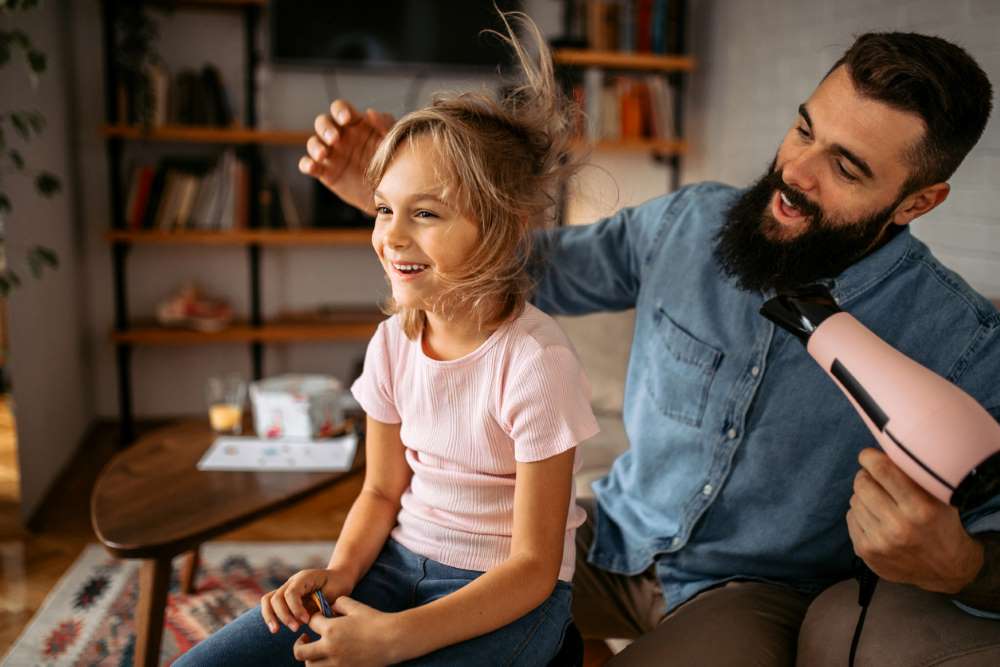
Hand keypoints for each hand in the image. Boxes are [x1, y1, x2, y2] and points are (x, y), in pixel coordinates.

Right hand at [260, 568, 353, 633]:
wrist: (338, 578)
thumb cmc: (337, 585)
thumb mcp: (332, 593)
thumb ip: (318, 604)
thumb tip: (305, 619)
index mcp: (304, 577)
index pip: (291, 593)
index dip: (295, 609)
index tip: (306, 620)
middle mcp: (292, 581)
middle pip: (276, 597)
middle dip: (284, 615)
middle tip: (296, 629)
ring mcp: (286, 587)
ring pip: (268, 600)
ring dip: (271, 616)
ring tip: (276, 631)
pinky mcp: (284, 596)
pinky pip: (270, 604)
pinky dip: (270, 615)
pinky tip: (275, 627)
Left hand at [292, 597, 398, 666]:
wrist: (393, 639)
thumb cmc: (376, 620)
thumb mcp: (356, 606)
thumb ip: (339, 603)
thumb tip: (330, 605)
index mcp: (331, 629)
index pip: (310, 623)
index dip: (313, 619)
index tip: (319, 619)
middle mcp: (330, 648)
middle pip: (300, 651)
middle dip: (299, 644)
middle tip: (306, 640)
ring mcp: (336, 663)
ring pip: (310, 666)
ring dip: (310, 658)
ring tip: (316, 652)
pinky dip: (323, 666)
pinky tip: (329, 659)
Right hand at [299, 99, 394, 211]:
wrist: (391, 193)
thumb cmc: (393, 161)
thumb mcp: (393, 141)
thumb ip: (385, 124)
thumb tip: (370, 112)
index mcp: (355, 123)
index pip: (340, 108)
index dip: (340, 110)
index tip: (346, 119)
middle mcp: (339, 135)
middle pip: (322, 123)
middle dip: (325, 128)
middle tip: (334, 139)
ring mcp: (331, 154)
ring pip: (313, 142)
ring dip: (315, 146)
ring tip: (324, 154)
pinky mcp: (324, 171)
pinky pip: (308, 164)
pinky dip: (306, 164)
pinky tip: (312, 167)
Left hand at [847, 448, 984, 592]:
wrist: (947, 569)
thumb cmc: (942, 524)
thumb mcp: (940, 497)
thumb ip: (915, 475)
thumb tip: (885, 449)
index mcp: (920, 508)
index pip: (882, 469)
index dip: (869, 457)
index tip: (869, 456)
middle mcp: (898, 526)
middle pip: (862, 483)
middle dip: (866, 476)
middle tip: (876, 479)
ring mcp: (880, 542)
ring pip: (854, 500)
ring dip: (863, 497)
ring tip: (881, 502)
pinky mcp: (866, 552)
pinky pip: (850, 518)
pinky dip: (859, 514)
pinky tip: (876, 519)